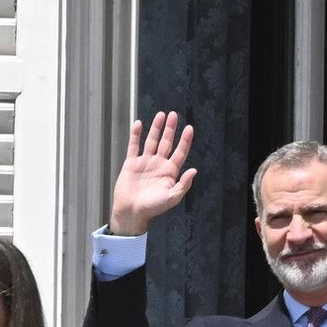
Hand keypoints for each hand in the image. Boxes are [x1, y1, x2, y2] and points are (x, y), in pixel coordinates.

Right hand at [109, 111, 196, 235]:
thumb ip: (183, 185)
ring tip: (161, 115)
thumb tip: (194, 170)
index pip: (180, 152)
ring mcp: (145, 162)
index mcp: (169, 172)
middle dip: (171, 129)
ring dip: (156, 128)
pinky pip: (134, 146)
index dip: (185, 140)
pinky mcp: (131, 163)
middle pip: (167, 142)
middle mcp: (158, 165)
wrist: (131, 212)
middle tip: (174, 115)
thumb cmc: (152, 208)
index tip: (189, 128)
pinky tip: (139, 124)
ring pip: (152, 141)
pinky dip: (136, 135)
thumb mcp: (172, 198)